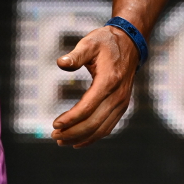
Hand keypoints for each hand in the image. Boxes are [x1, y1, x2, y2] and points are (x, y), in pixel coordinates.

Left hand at [51, 26, 138, 147]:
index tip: (55, 124)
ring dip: (82, 138)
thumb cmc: (106, 42)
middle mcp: (118, 96)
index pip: (88, 107)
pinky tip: (79, 141)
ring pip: (101, 129)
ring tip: (62, 141)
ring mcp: (122, 103)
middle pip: (94, 123)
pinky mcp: (122, 106)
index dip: (71, 119)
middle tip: (54, 136)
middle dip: (73, 132)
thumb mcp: (89, 43)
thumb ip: (75, 55)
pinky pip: (108, 126)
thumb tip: (61, 63)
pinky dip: (93, 136)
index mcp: (108, 81)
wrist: (129, 43)